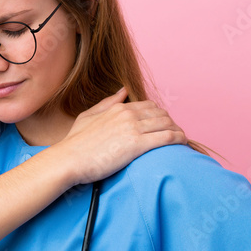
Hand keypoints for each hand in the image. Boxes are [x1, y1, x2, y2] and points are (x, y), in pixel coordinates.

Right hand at [53, 86, 188, 186]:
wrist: (68, 159)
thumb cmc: (75, 143)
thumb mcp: (88, 116)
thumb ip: (107, 102)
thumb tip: (123, 90)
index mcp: (118, 108)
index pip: (148, 106)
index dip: (160, 115)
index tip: (163, 125)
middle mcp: (128, 114)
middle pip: (161, 114)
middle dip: (171, 123)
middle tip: (175, 134)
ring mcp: (133, 128)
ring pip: (167, 124)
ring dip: (177, 131)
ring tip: (181, 140)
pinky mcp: (137, 144)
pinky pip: (166, 137)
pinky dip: (178, 139)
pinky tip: (182, 144)